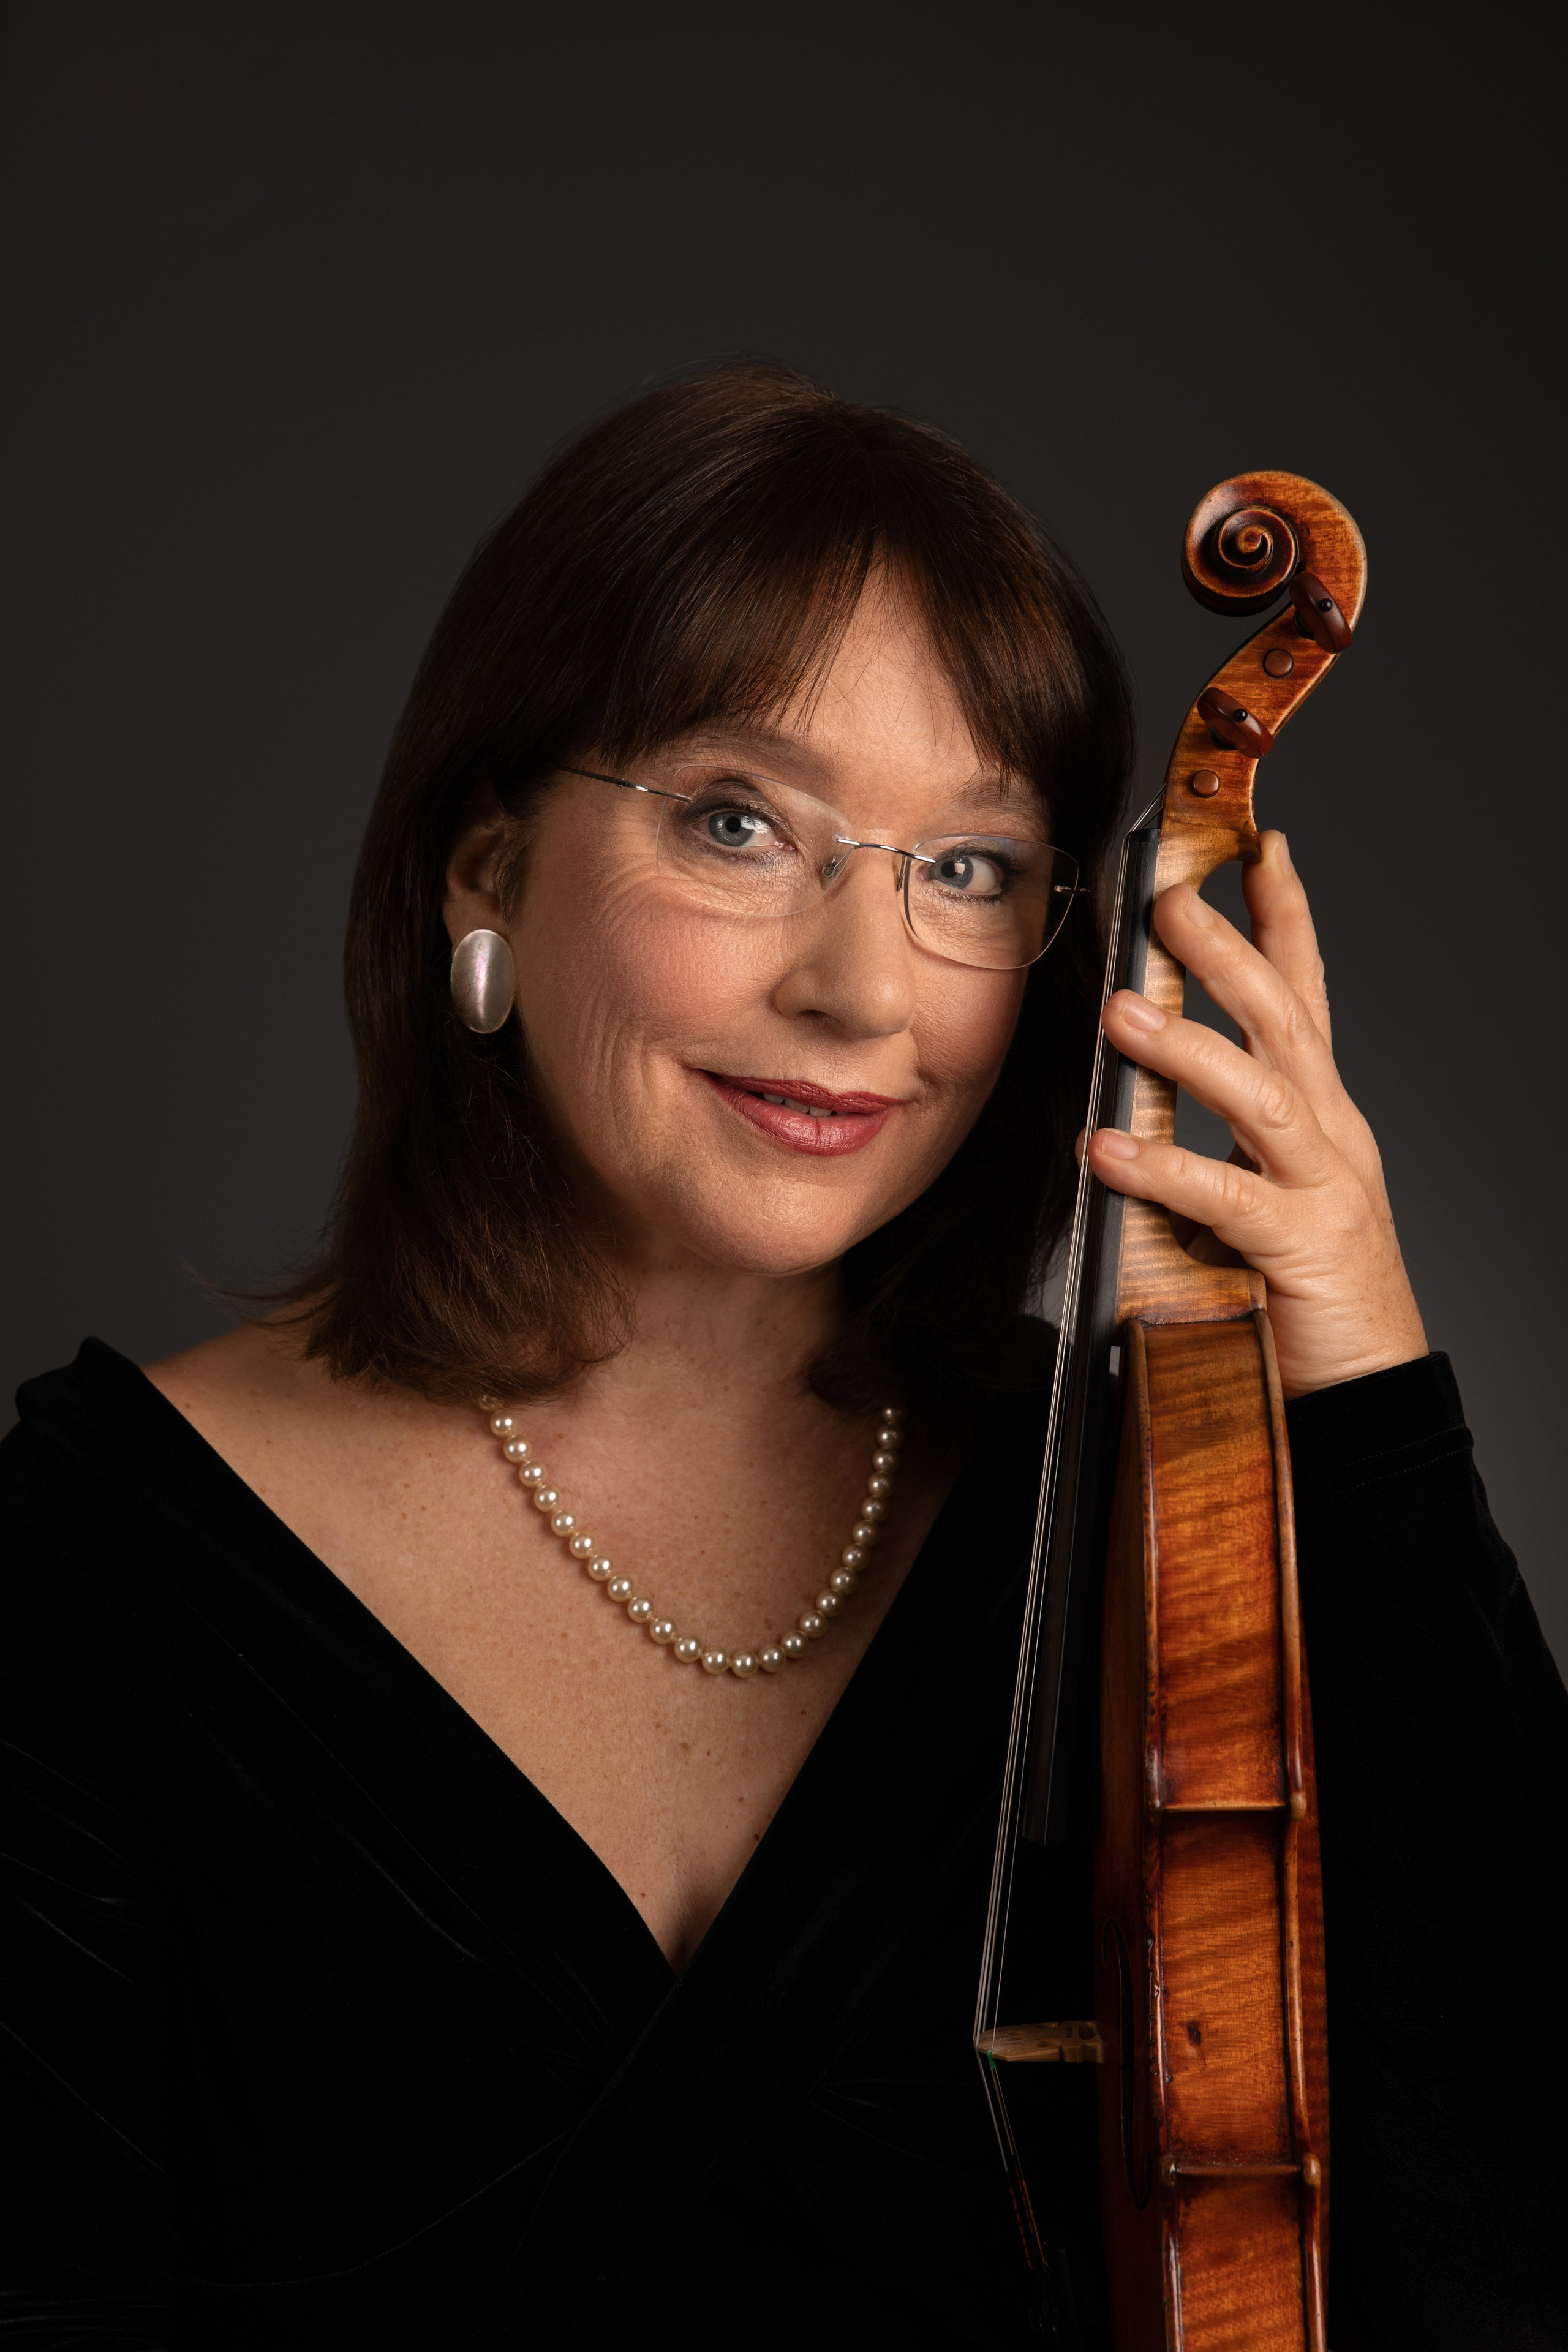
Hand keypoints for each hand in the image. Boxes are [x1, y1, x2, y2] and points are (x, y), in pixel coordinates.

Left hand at [1084, 830, 1426, 1399]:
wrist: (1364, 1397)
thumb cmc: (1297, 1296)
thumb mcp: (1252, 1199)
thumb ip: (1204, 1145)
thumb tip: (1125, 1102)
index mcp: (1319, 1116)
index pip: (1304, 995)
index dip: (1283, 918)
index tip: (1257, 847)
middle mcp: (1331, 1136)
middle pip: (1282, 1017)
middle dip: (1227, 950)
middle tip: (1166, 898)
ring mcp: (1325, 1189)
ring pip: (1260, 1093)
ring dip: (1186, 1046)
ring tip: (1117, 1012)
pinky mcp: (1303, 1250)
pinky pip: (1226, 1198)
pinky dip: (1162, 1170)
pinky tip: (1104, 1150)